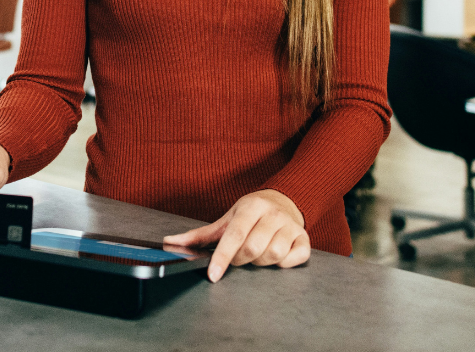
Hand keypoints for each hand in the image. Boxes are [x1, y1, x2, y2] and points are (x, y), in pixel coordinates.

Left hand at [164, 190, 310, 282]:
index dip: (222, 256)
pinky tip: (277, 257)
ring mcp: (291, 226)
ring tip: (257, 254)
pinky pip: (296, 258)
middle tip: (239, 256)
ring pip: (274, 255)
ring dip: (261, 262)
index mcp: (251, 207)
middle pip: (254, 248)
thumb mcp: (226, 219)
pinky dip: (285, 264)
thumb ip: (200, 234)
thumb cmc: (251, 213)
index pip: (235, 234)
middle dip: (241, 259)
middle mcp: (273, 214)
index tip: (213, 275)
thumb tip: (169, 242)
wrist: (284, 200)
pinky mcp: (305, 238)